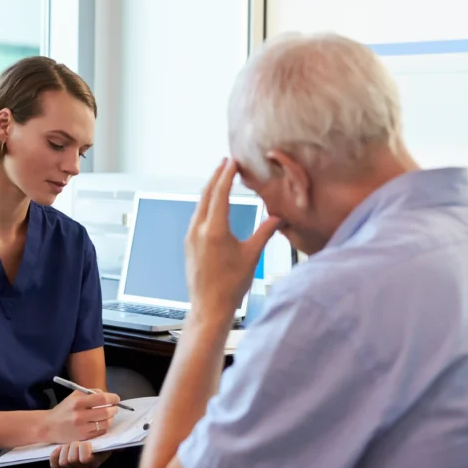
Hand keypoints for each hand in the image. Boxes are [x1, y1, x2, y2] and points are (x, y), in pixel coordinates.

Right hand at [42, 389, 120, 443]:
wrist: (49, 426)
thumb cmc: (63, 409)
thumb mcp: (73, 396)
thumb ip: (90, 393)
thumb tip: (106, 395)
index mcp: (78, 402)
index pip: (102, 399)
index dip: (113, 398)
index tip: (116, 399)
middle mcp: (80, 415)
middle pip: (106, 412)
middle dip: (114, 409)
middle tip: (114, 407)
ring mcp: (82, 428)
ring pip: (105, 423)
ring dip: (111, 418)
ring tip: (109, 416)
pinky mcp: (83, 437)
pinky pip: (101, 432)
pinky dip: (105, 426)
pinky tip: (102, 423)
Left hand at [49, 441, 111, 467]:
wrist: (89, 444)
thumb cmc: (98, 441)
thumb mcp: (105, 441)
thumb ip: (107, 441)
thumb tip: (117, 443)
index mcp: (95, 461)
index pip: (85, 459)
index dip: (83, 449)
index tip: (86, 442)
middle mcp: (83, 467)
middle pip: (72, 460)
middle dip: (73, 447)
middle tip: (76, 441)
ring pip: (63, 462)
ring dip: (65, 450)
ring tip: (68, 444)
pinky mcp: (62, 467)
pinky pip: (54, 465)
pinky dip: (55, 455)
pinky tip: (59, 448)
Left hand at [185, 158, 280, 319]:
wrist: (209, 306)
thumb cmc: (232, 284)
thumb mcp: (252, 256)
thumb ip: (265, 232)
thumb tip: (279, 217)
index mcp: (215, 230)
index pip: (220, 194)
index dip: (227, 175)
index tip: (232, 161)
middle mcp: (199, 230)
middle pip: (206, 195)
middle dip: (216, 176)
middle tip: (225, 162)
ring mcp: (191, 237)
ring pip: (199, 205)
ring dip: (210, 190)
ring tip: (219, 178)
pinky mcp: (189, 244)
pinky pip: (196, 217)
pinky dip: (205, 204)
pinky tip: (211, 204)